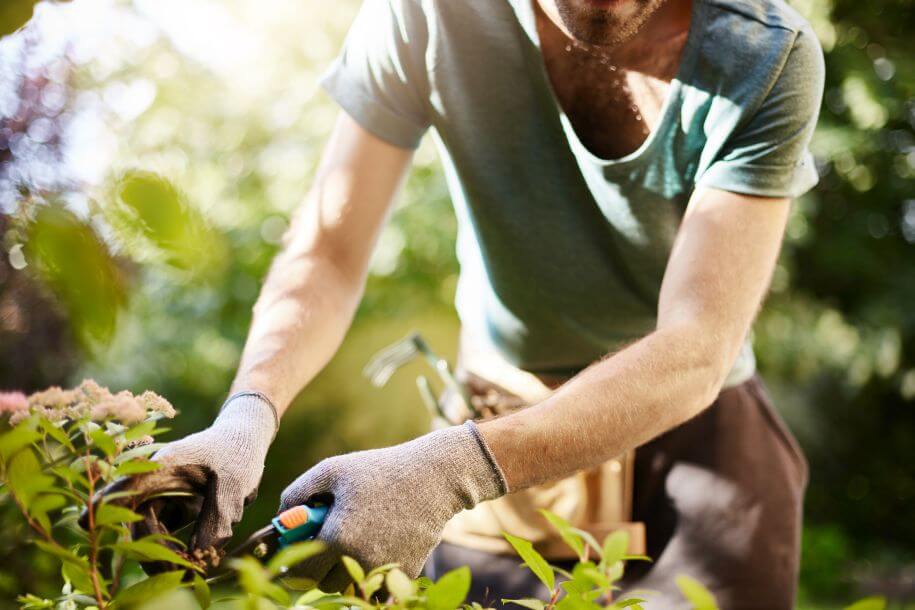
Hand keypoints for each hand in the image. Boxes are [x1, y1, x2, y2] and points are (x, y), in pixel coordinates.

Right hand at [95, 392, 276, 551]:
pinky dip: (173, 549)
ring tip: (192, 567)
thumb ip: (219, 517)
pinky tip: (193, 560)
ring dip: (164, 553)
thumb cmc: (237, 452)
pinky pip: (163, 533)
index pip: (128, 486)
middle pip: (137, 520)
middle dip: (153, 550)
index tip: (86, 523)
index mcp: (164, 466)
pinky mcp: (171, 507)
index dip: (106, 505)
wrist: (245, 438)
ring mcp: (161, 495)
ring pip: (149, 532)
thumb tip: (202, 555)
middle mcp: (155, 481)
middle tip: (181, 570)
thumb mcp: (234, 483)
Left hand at [279, 421, 506, 590]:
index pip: (301, 572)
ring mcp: (385, 569)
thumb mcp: (332, 470)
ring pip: (350, 588)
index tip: (293, 556)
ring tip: (350, 542)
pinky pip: (377, 584)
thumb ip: (297, 492)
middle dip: (319, 569)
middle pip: (324, 586)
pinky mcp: (405, 572)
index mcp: (337, 537)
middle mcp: (360, 560)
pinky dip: (371, 572)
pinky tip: (377, 543)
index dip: (293, 565)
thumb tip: (280, 516)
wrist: (433, 477)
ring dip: (343, 572)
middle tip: (325, 544)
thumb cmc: (379, 469)